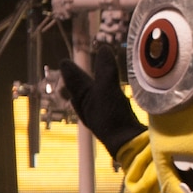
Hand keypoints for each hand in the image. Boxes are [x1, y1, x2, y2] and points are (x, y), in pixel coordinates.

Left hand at [61, 44, 146, 158]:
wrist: (128, 144)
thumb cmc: (111, 116)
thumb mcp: (107, 88)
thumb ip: (105, 69)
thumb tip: (103, 47)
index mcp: (81, 99)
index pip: (73, 80)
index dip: (70, 70)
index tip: (64, 62)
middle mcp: (88, 108)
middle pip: (80, 91)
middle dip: (79, 81)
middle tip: (74, 71)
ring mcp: (102, 117)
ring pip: (94, 99)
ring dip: (95, 90)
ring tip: (95, 83)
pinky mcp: (116, 123)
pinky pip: (109, 106)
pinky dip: (109, 99)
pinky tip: (115, 99)